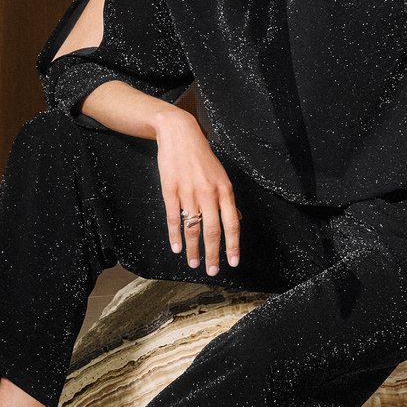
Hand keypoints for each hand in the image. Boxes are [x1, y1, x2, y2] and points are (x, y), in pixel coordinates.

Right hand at [155, 109, 239, 274]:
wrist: (180, 134)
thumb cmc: (202, 157)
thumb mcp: (221, 175)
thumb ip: (227, 199)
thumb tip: (237, 219)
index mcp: (224, 189)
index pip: (231, 223)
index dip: (233, 245)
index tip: (233, 262)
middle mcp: (208, 193)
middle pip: (212, 230)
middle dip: (213, 254)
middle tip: (212, 271)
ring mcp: (188, 192)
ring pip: (192, 227)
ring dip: (193, 249)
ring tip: (194, 263)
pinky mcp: (170, 190)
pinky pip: (173, 217)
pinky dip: (174, 235)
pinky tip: (176, 247)